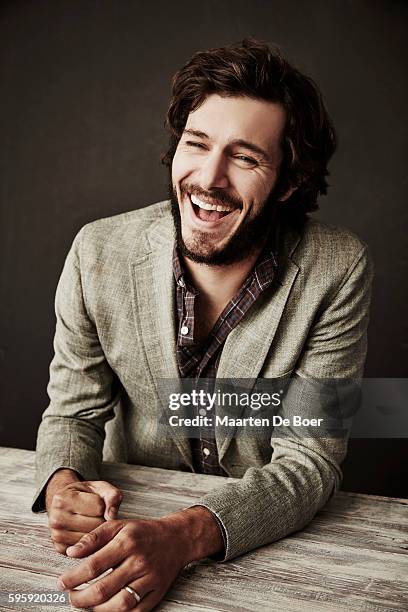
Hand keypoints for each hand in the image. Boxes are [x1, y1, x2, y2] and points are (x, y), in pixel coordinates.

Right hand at [46, 474, 122, 554]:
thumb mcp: (99, 487)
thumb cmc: (85, 494)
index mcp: (63, 499)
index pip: (98, 507)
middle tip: (97, 514)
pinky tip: (88, 532)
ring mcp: (57, 535)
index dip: (104, 505)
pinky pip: (86, 550)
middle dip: (102, 519)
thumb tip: (112, 515)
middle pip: (96, 525)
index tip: (99, 502)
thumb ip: (112, 495)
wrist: (66, 503)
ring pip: (92, 539)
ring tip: (93, 522)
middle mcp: (56, 518)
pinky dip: (92, 543)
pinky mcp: (61, 548)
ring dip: (98, 531)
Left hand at [57, 507, 223, 610]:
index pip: (94, 565)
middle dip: (81, 598)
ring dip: (98, 609)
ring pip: (120, 603)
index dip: (74, 577)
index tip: (61, 582)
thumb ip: (94, 538)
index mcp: (127, 543)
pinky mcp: (158, 592)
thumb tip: (71, 552)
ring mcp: (150, 579)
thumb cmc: (143, 532)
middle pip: (104, 589)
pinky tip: (107, 609)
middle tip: (71, 597)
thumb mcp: (119, 525)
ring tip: (87, 604)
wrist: (176, 538)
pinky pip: (136, 611)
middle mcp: (138, 562)